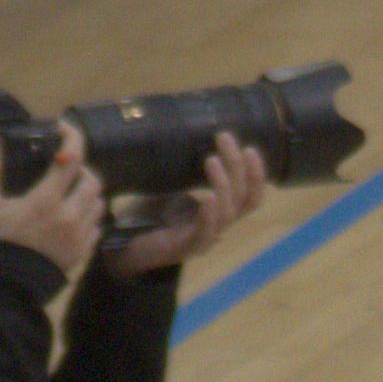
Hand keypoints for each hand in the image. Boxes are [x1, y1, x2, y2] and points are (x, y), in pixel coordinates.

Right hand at [0, 131, 112, 281]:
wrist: (2, 290)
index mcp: (47, 200)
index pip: (72, 158)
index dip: (72, 137)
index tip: (62, 128)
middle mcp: (70, 216)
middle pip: (92, 180)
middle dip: (80, 169)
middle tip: (63, 168)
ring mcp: (79, 237)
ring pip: (98, 203)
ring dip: (87, 192)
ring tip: (69, 192)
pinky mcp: (82, 255)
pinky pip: (97, 227)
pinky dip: (89, 216)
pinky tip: (72, 217)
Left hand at [102, 139, 269, 272]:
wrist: (126, 243)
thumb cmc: (153, 213)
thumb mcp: (175, 185)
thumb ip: (189, 169)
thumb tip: (194, 134)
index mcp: (220, 211)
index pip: (250, 195)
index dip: (256, 173)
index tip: (248, 148)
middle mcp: (218, 224)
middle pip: (243, 198)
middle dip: (238, 165)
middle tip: (224, 138)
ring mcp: (204, 238)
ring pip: (228, 213)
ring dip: (224, 184)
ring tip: (212, 160)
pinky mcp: (185, 248)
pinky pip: (205, 233)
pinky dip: (209, 215)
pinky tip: (208, 198)